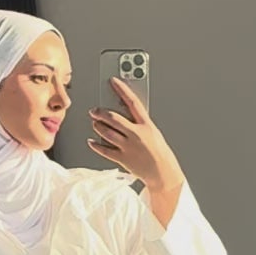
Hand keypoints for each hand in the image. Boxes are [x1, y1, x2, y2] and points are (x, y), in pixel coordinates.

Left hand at [89, 78, 184, 207]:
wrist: (163, 174)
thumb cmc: (159, 152)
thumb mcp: (153, 132)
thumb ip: (139, 122)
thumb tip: (123, 112)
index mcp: (146, 125)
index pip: (132, 102)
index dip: (121, 90)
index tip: (113, 81)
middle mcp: (136, 134)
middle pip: (113, 118)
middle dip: (100, 112)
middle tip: (94, 110)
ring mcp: (128, 147)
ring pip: (106, 132)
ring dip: (97, 126)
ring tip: (95, 123)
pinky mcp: (123, 159)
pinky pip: (104, 150)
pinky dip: (95, 145)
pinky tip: (91, 141)